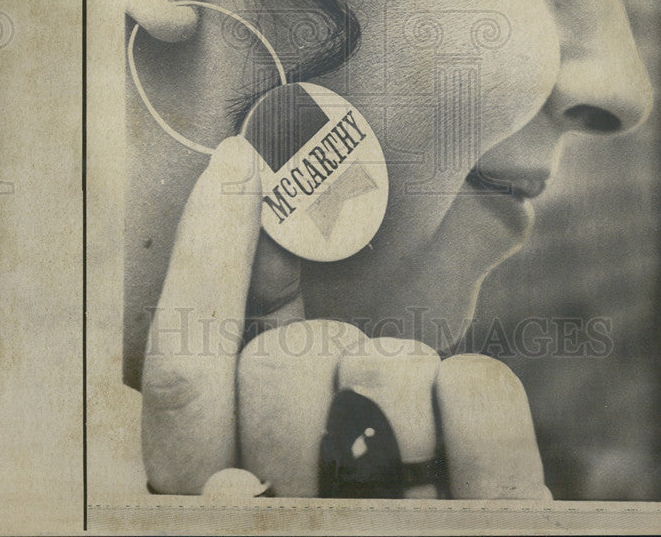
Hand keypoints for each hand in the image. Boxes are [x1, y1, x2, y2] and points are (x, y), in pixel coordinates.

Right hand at [140, 136, 550, 498]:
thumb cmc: (373, 478)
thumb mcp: (295, 427)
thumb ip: (269, 342)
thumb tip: (283, 225)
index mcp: (219, 493)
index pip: (180, 377)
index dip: (202, 257)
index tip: (237, 159)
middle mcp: (286, 516)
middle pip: (280, 365)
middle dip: (325, 346)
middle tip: (354, 384)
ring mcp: (377, 525)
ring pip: (375, 369)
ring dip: (403, 366)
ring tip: (413, 421)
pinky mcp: (481, 523)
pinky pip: (478, 394)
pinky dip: (479, 387)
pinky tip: (464, 414)